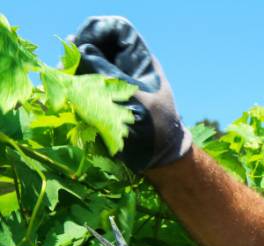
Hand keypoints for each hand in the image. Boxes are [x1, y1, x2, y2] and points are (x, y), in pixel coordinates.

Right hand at [71, 16, 191, 171]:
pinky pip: (89, 86)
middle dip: (80, 54)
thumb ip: (105, 74)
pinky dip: (77, 88)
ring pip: (91, 66)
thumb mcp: (131, 100)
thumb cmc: (154, 131)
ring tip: (65, 83)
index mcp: (142, 62)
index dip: (96, 32)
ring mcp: (119, 84)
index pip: (117, 31)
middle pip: (99, 47)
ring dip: (75, 72)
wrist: (161, 159)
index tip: (78, 46)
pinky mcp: (109, 101)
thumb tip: (79, 48)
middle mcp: (130, 69)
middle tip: (65, 67)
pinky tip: (70, 96)